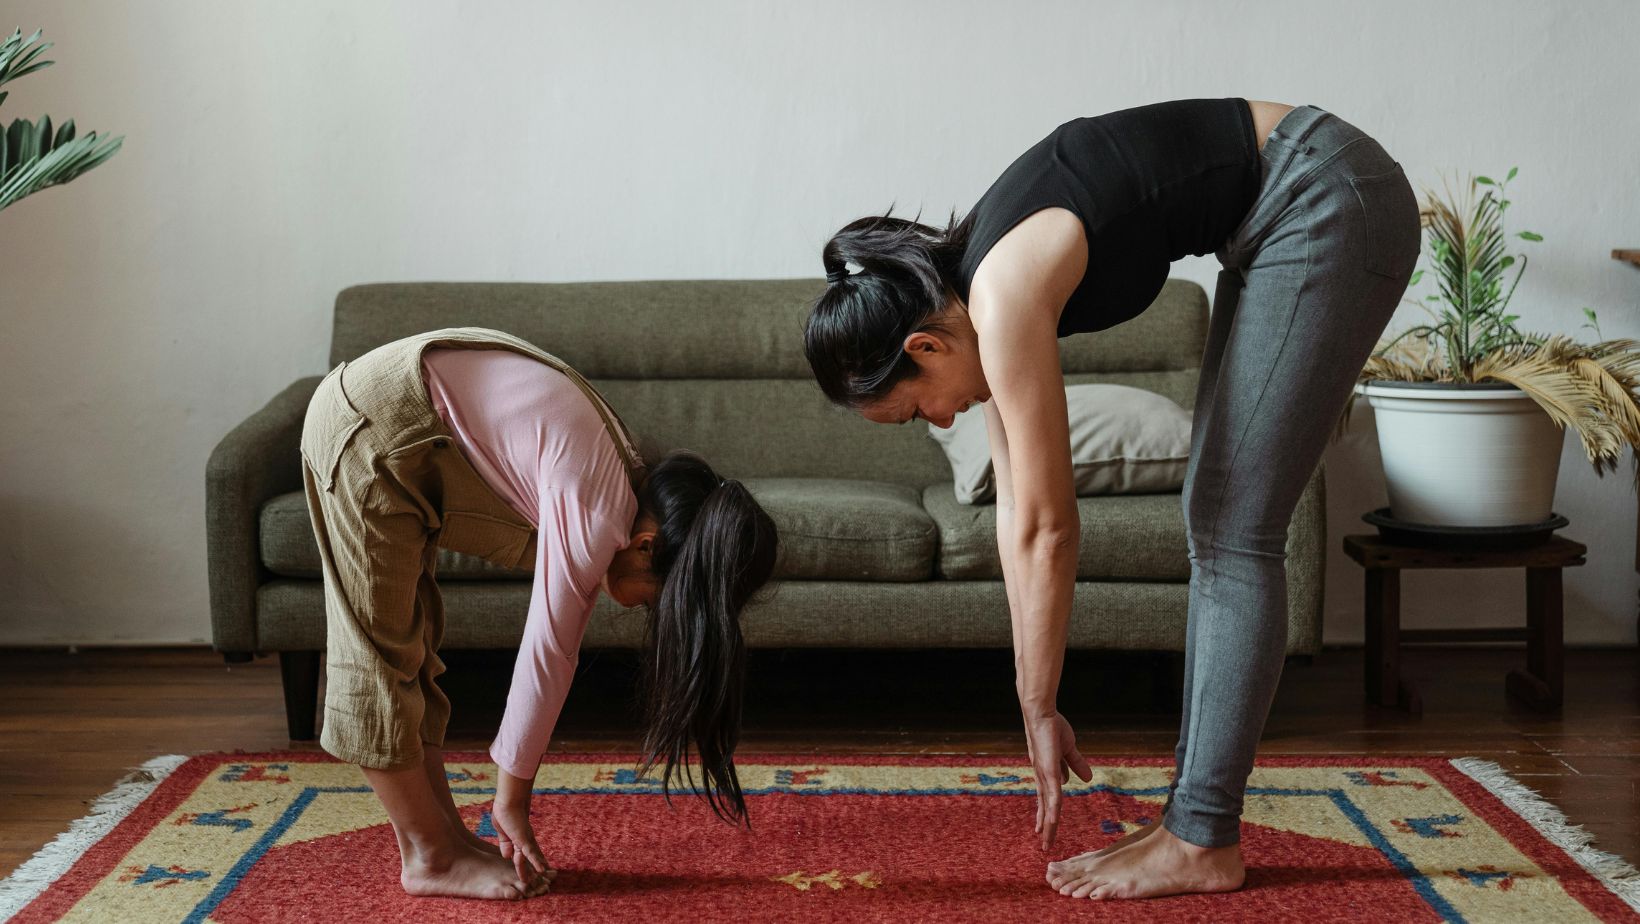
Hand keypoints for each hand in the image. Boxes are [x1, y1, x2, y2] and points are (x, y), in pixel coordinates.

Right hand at [490, 793, 553, 889]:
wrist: (508, 800)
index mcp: (518, 836)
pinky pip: (531, 854)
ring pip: (531, 858)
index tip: (528, 868)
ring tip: (541, 877)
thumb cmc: (504, 810)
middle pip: (529, 856)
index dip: (526, 860)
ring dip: (535, 868)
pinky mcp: (524, 839)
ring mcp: (525, 839)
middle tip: (537, 877)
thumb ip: (505, 844)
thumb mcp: (502, 831)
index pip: (522, 852)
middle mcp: (524, 839)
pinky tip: (541, 870)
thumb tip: (507, 857)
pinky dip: (536, 862)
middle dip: (532, 867)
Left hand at [1023, 710, 1091, 850]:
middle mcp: (1042, 778)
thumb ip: (1076, 764)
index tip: (1043, 830)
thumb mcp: (1068, 750)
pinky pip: (1052, 794)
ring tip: (1046, 841)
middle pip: (1045, 808)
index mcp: (1046, 774)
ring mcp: (1044, 775)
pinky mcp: (1047, 770)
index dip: (1046, 815)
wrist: (1042, 714)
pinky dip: (1053, 809)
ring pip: (1048, 806)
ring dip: (1048, 824)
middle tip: (1044, 846)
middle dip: (1045, 827)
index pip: (1047, 800)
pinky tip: (1052, 821)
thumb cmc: (1052, 728)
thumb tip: (1087, 779)